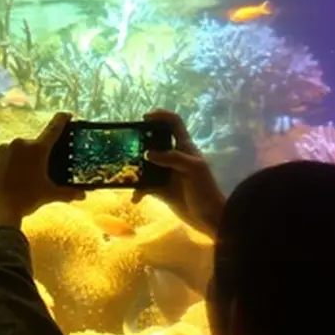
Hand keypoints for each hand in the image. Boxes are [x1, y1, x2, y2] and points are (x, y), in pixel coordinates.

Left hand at [0, 112, 84, 231]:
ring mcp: (2, 147)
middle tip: (33, 173)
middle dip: (33, 156)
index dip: (61, 120)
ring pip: (14, 150)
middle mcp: (20, 143)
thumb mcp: (48, 195)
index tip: (66, 114)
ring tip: (16, 179)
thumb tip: (83, 195)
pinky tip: (3, 177)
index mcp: (37, 150)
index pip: (53, 129)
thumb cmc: (26, 200)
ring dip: (17, 159)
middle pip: (31, 145)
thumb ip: (67, 193)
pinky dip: (2, 163)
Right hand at [136, 110, 225, 236]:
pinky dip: (138, 192)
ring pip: (146, 165)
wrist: (209, 218)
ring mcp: (166, 173)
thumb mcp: (193, 169)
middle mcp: (173, 157)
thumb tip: (148, 153)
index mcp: (184, 147)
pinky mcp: (161, 189)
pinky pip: (144, 187)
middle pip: (154, 141)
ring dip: (135, 169)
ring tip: (125, 173)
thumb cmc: (205, 190)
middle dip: (140, 142)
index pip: (173, 123)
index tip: (144, 118)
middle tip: (128, 147)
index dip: (161, 116)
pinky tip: (136, 198)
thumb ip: (173, 158)